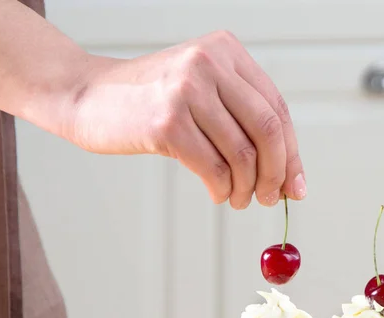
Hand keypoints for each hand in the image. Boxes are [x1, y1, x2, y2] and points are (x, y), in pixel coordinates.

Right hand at [68, 31, 305, 208]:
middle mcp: (209, 63)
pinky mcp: (166, 121)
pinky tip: (217, 194)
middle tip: (269, 198)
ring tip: (239, 199)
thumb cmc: (150, 102)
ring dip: (246, 188)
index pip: (277, 110)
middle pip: (267, 131)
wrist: (89, 97)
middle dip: (276, 175)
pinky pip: (213, 168)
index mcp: (226, 52)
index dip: (292, 155)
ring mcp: (186, 90)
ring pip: (242, 154)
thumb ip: (242, 122)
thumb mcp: (202, 95)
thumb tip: (287, 176)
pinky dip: (222, 190)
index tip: (294, 187)